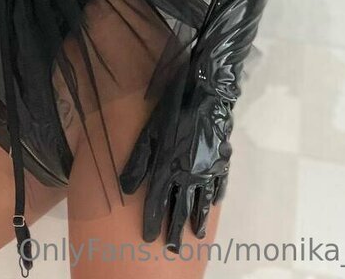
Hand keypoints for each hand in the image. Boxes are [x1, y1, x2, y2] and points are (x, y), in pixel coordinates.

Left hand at [119, 80, 231, 251]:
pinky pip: (218, 186)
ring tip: (196, 234)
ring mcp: (206, 171)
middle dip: (175, 230)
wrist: (205, 96)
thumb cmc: (172, 112)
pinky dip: (214, 198)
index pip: (157, 202)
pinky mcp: (220, 162)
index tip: (148, 238)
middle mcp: (187, 176)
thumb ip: (137, 162)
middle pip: (180, 209)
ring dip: (198, 221)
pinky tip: (212, 205)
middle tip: (173, 248)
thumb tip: (124, 189)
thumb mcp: (148, 133)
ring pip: (201, 202)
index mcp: (167, 168)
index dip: (151, 221)